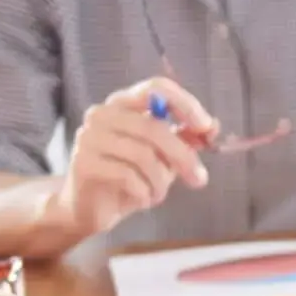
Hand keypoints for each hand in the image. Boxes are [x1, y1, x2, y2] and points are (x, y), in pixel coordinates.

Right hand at [52, 77, 216, 241]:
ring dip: (161, 181)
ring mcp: (89, 137)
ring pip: (143, 155)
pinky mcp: (83, 163)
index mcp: (123, 104)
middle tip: (200, 179)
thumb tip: (211, 127)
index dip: (186, 105)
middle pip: (154, 127)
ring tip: (159, 194)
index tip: (207, 128)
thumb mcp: (162, 157)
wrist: (88, 207)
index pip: (156, 88)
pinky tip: (142, 199)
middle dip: (183, 156)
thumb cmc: (127, 178)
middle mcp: (103, 114)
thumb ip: (183, 140)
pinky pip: (128, 176)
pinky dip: (144, 193)